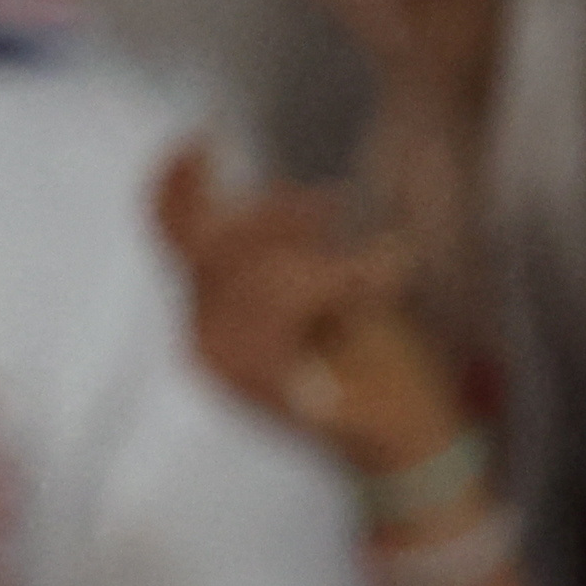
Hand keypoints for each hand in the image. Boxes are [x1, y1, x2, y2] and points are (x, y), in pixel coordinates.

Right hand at [150, 146, 462, 480]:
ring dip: (323, 255)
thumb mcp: (322, 292)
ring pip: (256, 269)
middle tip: (332, 205)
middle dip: (273, 214)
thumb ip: (278, 252)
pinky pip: (299, 296)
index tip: (203, 136)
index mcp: (207, 320)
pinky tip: (390, 268)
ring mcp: (232, 368)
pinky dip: (354, 274)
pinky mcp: (273, 384)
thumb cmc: (375, 369)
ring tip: (378, 263)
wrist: (411, 449)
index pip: (174, 231)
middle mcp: (203, 344)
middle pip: (215, 244)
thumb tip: (262, 192)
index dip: (180, 180)